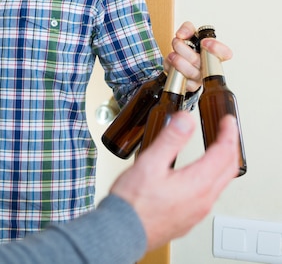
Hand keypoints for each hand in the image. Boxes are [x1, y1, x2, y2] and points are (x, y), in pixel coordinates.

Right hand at [110, 111, 238, 250]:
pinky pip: (209, 195)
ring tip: (216, 150)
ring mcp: (197, 212)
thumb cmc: (133, 202)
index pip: (224, 152)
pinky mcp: (188, 219)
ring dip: (222, 163)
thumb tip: (186, 120)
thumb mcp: (149, 162)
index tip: (228, 120)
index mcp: (198, 183)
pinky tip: (199, 176)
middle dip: (230, 146)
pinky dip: (211, 178)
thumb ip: (170, 139)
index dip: (228, 132)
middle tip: (226, 131)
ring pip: (220, 184)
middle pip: (228, 169)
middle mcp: (203, 200)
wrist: (123, 232)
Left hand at [165, 21, 232, 92]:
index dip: (216, 48)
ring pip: (191, 72)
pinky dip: (171, 68)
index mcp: (213, 54)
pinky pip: (181, 80)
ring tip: (172, 54)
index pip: (225, 53)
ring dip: (178, 61)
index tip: (204, 42)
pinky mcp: (189, 86)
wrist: (176, 63)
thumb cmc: (187, 49)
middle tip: (177, 42)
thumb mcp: (188, 33)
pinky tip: (170, 63)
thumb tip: (182, 34)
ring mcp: (200, 78)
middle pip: (201, 61)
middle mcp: (209, 67)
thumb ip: (187, 28)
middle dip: (184, 49)